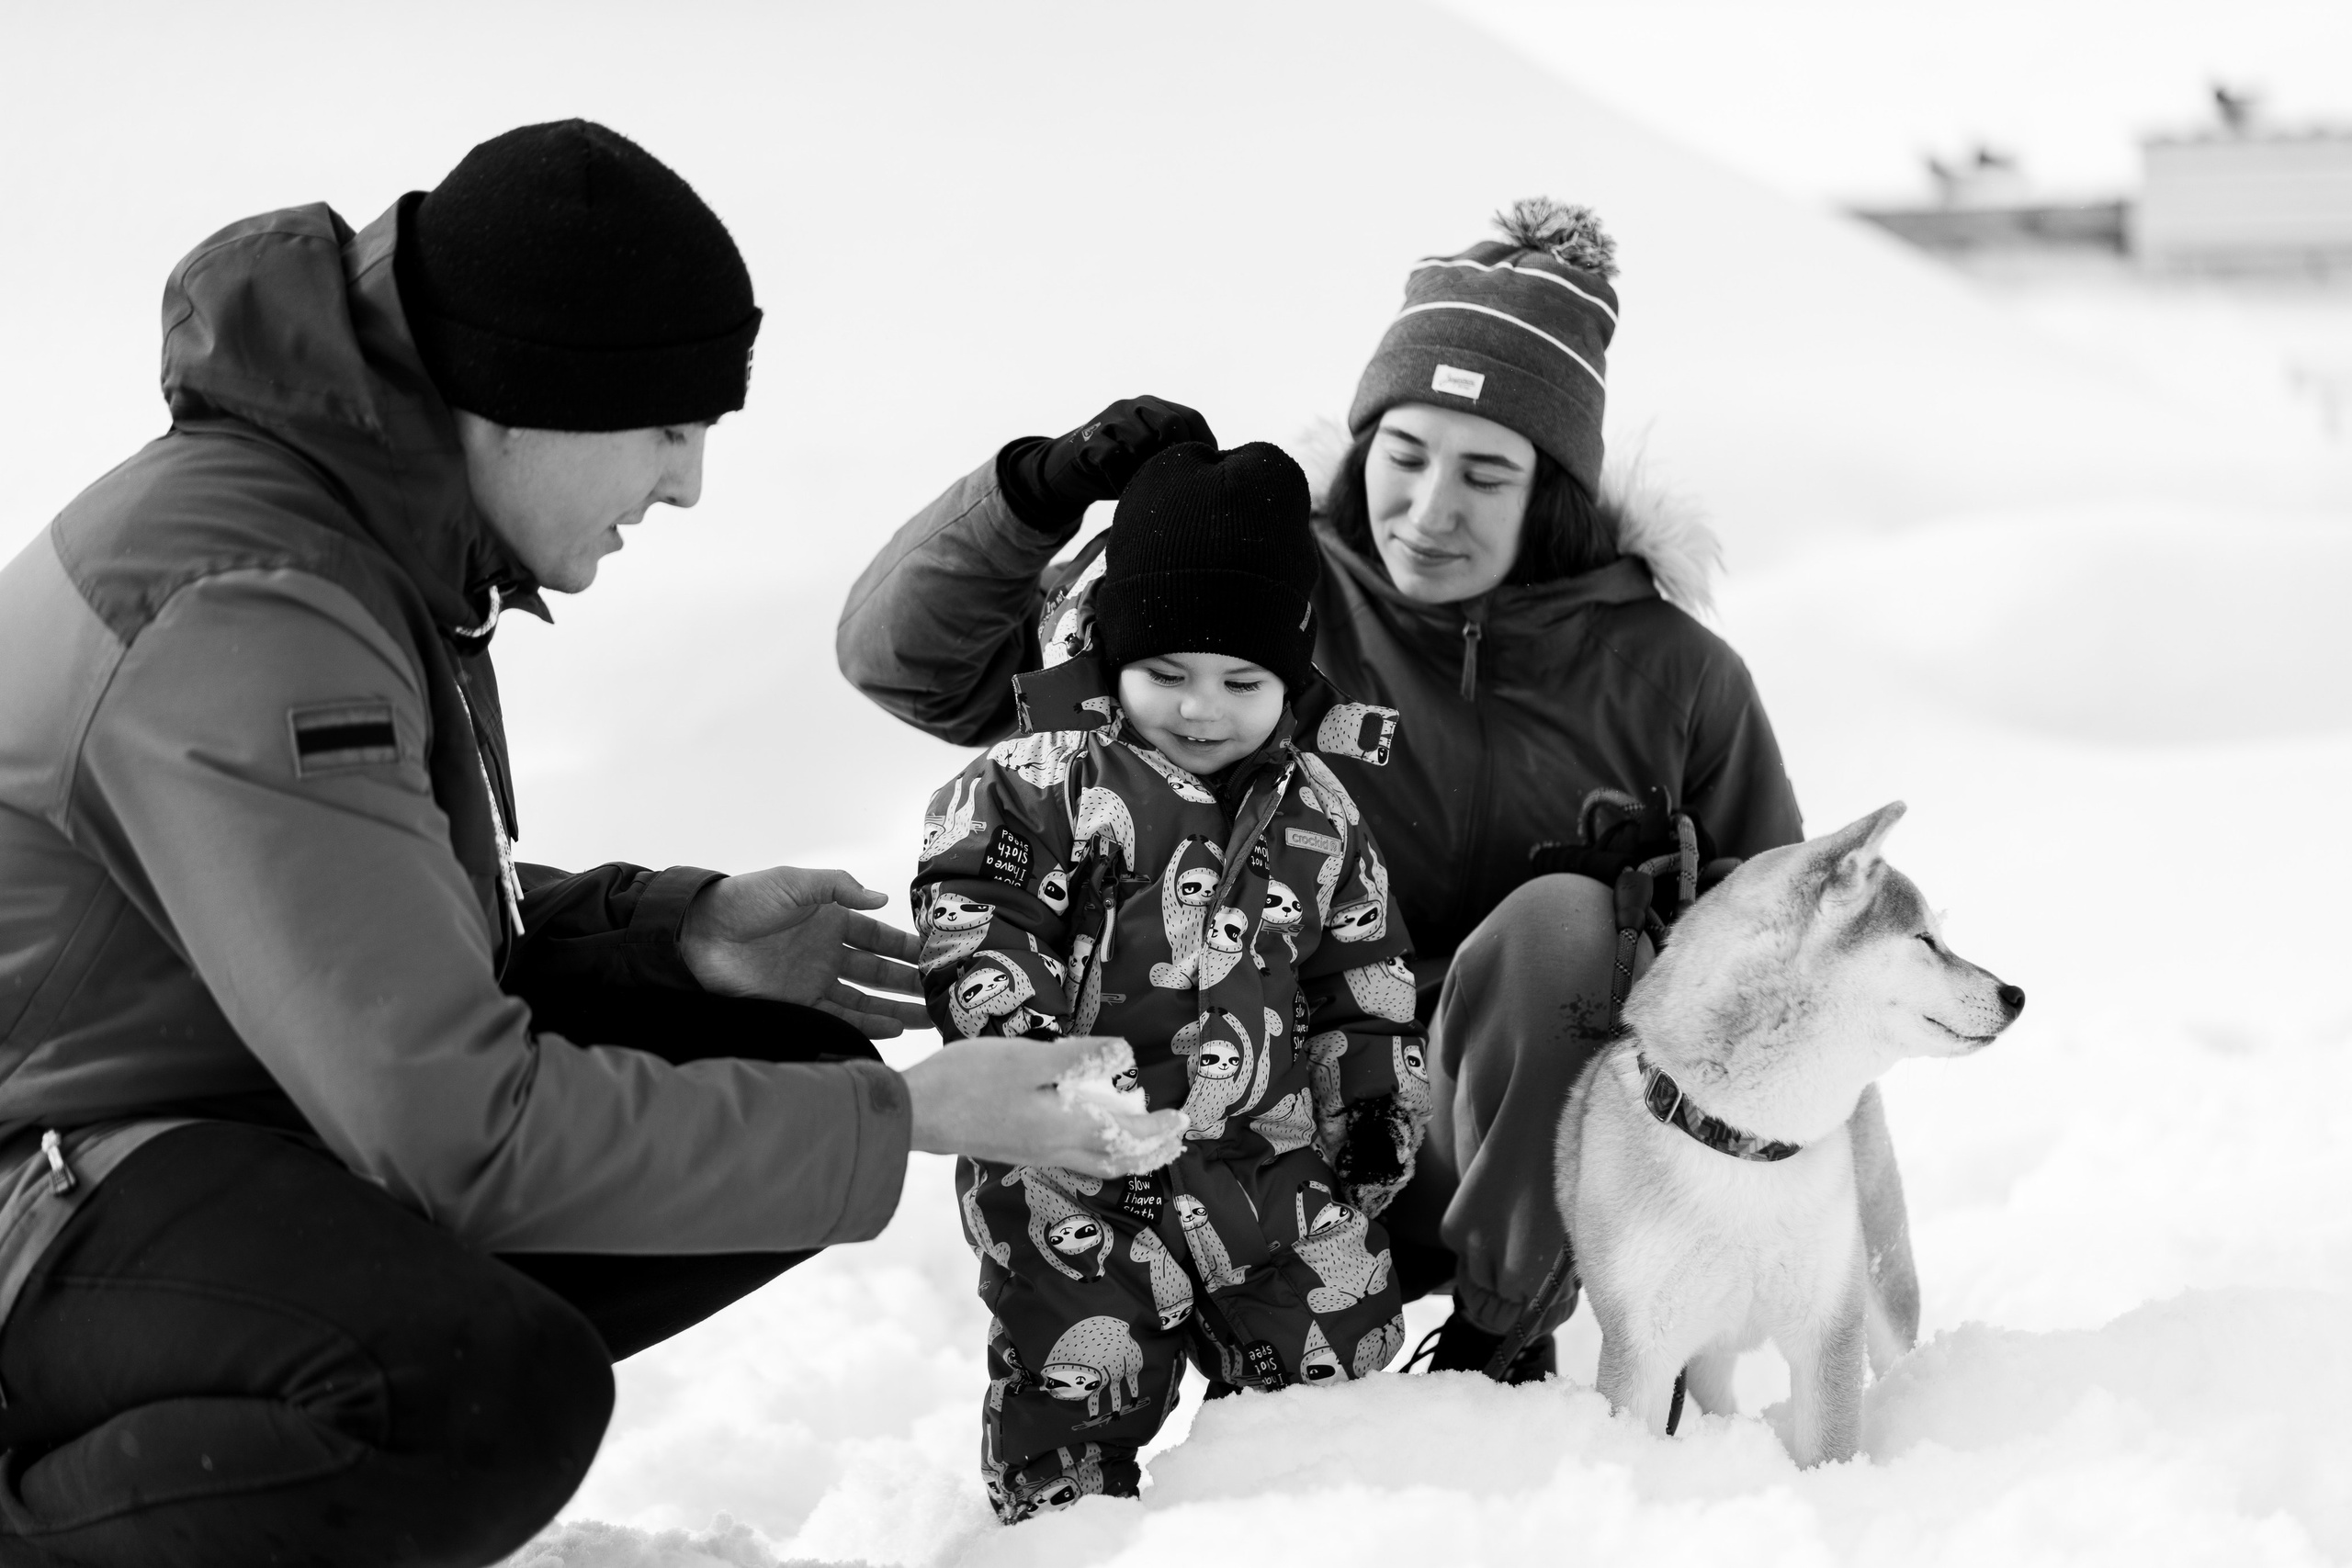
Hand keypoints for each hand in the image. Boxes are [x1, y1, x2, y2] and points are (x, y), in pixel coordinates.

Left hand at [680, 867, 930, 1037]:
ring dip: (896, 1008)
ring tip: (930, 1017)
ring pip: (866, 998)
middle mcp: (827, 951)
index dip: (907, 946)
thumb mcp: (795, 883)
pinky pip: (840, 1016)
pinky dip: (867, 1023)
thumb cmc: (744, 900)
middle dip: (911, 982)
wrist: (698, 935)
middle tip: (945, 992)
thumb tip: (882, 898)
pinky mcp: (798, 1004)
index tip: (937, 955)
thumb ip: (838, 888)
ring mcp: (814, 980)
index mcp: (830, 919)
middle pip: (879, 971)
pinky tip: (894, 1028)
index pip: (879, 936)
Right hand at [903, 1037, 1187, 1177]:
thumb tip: (1124, 1056)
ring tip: (1144, 1142)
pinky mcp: (1019, 1149)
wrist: (916, 1113)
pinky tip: (1090, 1136)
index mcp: (1065, 1128)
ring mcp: (1036, 1153)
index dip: (1158, 1129)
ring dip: (1128, 1155)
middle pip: (1117, 1161)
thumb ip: (1078, 1058)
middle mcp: (1056, 1149)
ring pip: (1096, 1163)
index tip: (1182, 1120)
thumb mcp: (1028, 1059)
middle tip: (1174, 1139)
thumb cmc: (969, 1081)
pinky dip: (1099, 1152)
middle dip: (1150, 1151)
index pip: (1127, 1136)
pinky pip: (1075, 1159)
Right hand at [997, 395, 1216, 530]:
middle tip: (1175, 479)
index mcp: (1153, 406)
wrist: (1066, 469)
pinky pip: (1113, 458)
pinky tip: (1121, 490)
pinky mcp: (1087, 441)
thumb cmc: (1120, 467)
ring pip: (1141, 441)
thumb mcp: (1150, 455)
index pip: (1191, 417)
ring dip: (1145, 469)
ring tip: (1143, 485)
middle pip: (1170, 423)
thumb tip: (1220, 472)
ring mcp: (1108, 421)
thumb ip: (1176, 455)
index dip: (1206, 443)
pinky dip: (1121, 479)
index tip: (1212, 469)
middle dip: (1176, 454)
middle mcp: (1131, 407)